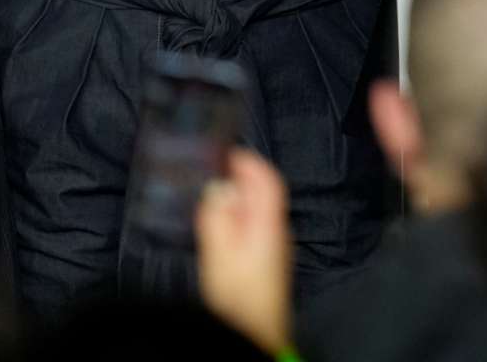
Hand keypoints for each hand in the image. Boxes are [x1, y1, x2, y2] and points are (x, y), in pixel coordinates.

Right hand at [196, 147, 293, 355]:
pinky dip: (238, 217)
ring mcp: (275, 247)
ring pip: (258, 210)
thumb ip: (219, 218)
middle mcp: (277, 231)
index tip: (224, 151)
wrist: (255, 335)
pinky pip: (254, 227)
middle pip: (264, 193)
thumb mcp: (221, 254)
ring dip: (237, 198)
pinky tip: (219, 226)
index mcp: (269, 224)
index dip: (249, 162)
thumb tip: (219, 185)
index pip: (268, 180)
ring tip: (208, 193)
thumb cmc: (238, 296)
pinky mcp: (266, 262)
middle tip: (209, 169)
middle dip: (239, 177)